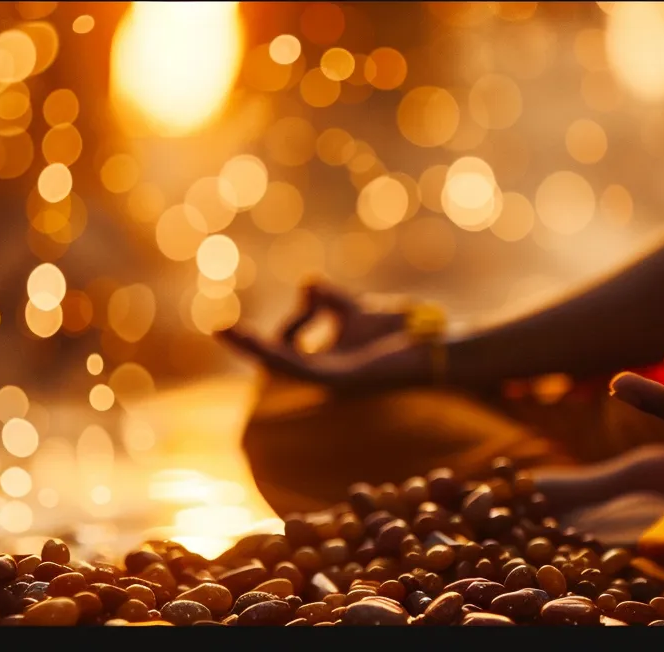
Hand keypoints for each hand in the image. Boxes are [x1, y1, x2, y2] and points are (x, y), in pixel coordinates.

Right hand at [216, 281, 430, 394]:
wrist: (440, 347)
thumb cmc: (405, 333)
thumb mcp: (357, 310)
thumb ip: (332, 300)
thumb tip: (306, 282)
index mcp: (327, 363)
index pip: (290, 346)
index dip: (291, 320)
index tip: (310, 294)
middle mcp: (323, 376)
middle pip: (276, 359)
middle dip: (250, 344)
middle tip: (224, 328)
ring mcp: (329, 380)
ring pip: (279, 365)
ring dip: (250, 348)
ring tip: (223, 331)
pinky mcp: (337, 379)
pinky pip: (296, 365)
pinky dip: (269, 352)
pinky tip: (248, 339)